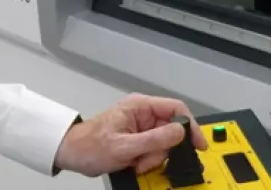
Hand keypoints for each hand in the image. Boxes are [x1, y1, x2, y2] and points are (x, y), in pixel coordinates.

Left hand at [53, 93, 207, 176]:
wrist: (71, 153)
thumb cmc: (91, 145)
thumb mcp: (124, 147)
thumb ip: (153, 139)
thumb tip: (180, 131)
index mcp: (141, 105)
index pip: (176, 109)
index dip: (190, 125)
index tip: (198, 144)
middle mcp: (143, 112)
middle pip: (171, 129)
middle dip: (162, 149)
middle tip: (146, 160)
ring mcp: (141, 126)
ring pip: (163, 143)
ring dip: (152, 157)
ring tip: (135, 163)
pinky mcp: (138, 138)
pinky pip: (153, 150)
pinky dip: (147, 160)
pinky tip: (134, 164)